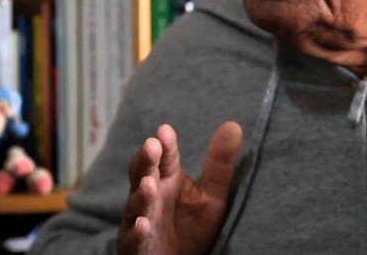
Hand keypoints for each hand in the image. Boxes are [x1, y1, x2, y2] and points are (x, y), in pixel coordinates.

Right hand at [116, 121, 242, 254]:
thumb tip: (233, 125)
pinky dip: (137, 232)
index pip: (165, 158)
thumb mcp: (212, 195)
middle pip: (143, 173)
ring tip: (149, 184)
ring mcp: (139, 220)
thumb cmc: (192, 227)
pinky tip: (143, 225)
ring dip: (141, 195)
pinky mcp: (136, 247)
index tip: (166, 130)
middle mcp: (150, 196)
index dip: (166, 145)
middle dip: (146, 160)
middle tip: (152, 145)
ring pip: (136, 205)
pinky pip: (133, 239)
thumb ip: (219, 164)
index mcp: (168, 179)